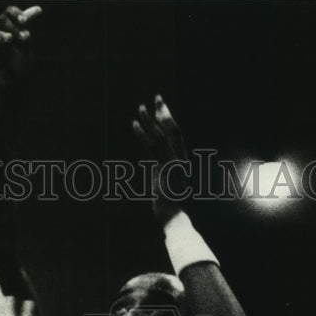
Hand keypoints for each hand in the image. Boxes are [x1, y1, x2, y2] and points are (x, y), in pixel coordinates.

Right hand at [0, 5, 41, 95]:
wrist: (12, 86)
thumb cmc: (21, 67)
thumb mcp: (26, 49)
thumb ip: (26, 35)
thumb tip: (35, 14)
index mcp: (7, 28)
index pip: (9, 12)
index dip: (16, 14)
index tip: (25, 21)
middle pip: (1, 19)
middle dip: (12, 25)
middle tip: (20, 34)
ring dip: (2, 33)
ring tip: (10, 38)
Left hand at [132, 95, 189, 226]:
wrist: (173, 218)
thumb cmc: (170, 207)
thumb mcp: (167, 186)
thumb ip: (163, 173)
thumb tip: (156, 166)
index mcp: (181, 160)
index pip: (176, 134)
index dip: (168, 120)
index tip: (161, 108)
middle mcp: (179, 158)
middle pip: (172, 129)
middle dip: (164, 112)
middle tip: (157, 97)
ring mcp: (172, 163)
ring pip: (161, 136)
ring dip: (150, 121)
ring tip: (140, 108)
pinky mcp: (163, 169)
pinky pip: (151, 148)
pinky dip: (142, 135)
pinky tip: (135, 124)